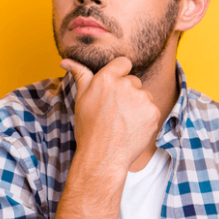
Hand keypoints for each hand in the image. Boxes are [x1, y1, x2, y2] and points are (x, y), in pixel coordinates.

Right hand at [61, 57, 160, 172]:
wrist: (103, 157)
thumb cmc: (89, 129)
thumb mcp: (81, 100)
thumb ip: (80, 76)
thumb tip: (65, 61)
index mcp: (106, 78)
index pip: (123, 63)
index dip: (120, 74)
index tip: (115, 88)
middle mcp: (126, 84)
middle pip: (133, 81)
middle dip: (127, 93)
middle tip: (114, 112)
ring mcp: (142, 98)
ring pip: (143, 96)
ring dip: (137, 106)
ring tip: (123, 123)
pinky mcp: (153, 112)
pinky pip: (151, 110)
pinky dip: (145, 119)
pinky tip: (132, 129)